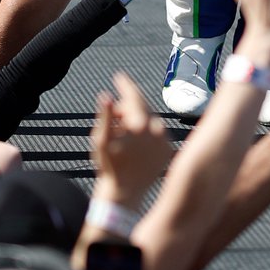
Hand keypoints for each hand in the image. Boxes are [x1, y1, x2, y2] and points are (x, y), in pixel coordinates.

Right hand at [91, 72, 171, 209]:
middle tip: (112, 115)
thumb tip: (105, 95)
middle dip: (126, 107)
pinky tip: (134, 141)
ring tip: (121, 132)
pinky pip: (157, 133)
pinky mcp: (168, 150)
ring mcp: (165, 140)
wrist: (125, 194)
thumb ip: (104, 115)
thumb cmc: (109, 166)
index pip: (133, 96)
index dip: (124, 84)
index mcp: (140, 124)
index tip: (119, 76)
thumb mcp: (101, 140)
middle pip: (141, 107)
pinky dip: (147, 132)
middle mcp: (158, 129)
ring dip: (136, 120)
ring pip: (150, 120)